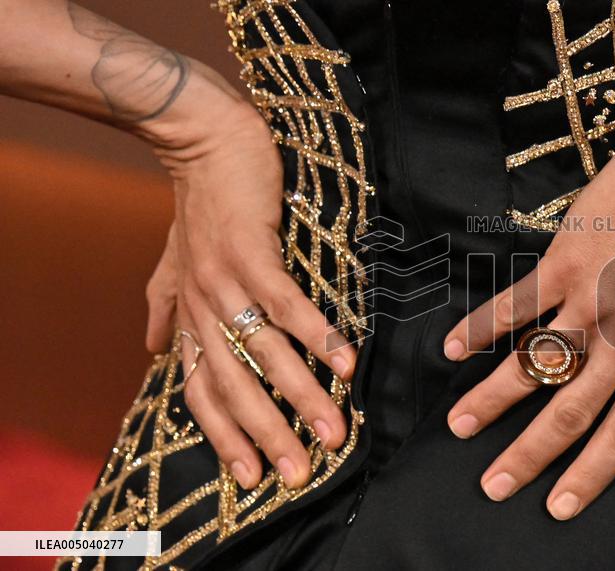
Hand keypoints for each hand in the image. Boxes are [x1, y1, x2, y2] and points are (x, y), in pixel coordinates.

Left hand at [141, 70, 356, 489]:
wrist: (201, 140)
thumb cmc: (198, 203)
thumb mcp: (173, 261)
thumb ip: (163, 306)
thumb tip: (152, 347)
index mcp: (190, 317)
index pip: (203, 392)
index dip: (226, 437)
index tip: (255, 476)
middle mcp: (202, 309)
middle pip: (233, 388)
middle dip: (267, 435)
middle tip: (301, 474)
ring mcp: (224, 282)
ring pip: (262, 354)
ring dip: (302, 397)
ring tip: (336, 430)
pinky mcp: (251, 252)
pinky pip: (285, 304)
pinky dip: (316, 336)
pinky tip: (346, 362)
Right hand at [443, 126, 614, 519]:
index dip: (591, 473)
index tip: (559, 505)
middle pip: (570, 410)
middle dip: (529, 455)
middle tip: (493, 487)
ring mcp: (589, 301)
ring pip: (537, 363)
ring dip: (495, 399)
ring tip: (461, 428)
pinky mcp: (565, 263)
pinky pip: (518, 301)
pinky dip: (486, 324)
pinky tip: (455, 348)